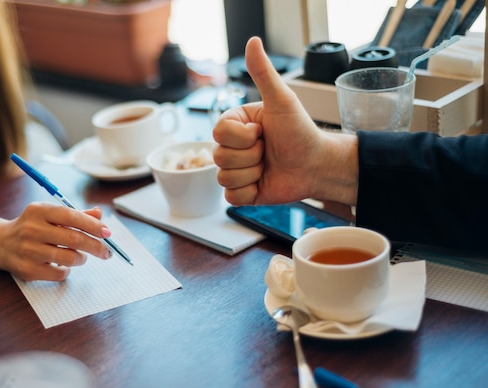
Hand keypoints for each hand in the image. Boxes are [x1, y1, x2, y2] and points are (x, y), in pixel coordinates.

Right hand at [0, 203, 111, 281]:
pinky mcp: (28, 270)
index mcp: (39, 211)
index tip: (108, 233)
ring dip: (82, 258)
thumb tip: (99, 214)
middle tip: (107, 252)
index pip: (71, 216)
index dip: (93, 225)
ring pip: (69, 257)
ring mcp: (28, 251)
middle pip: (74, 239)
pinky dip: (67, 270)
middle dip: (96, 246)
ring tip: (80, 256)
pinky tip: (62, 264)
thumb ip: (76, 215)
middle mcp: (32, 229)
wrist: (1, 243)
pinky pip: (60, 273)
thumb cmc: (33, 227)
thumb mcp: (50, 215)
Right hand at [213, 37, 355, 205]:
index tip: (262, 132)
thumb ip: (263, 73)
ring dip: (252, 173)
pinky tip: (263, 181)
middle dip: (250, 155)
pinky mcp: (242, 192)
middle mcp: (232, 147)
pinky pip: (231, 197)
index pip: (219, 132)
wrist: (317, 164)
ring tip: (268, 165)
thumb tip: (253, 42)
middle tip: (268, 150)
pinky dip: (249, 191)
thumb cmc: (301, 131)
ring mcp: (236, 170)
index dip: (243, 136)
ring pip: (224, 177)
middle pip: (219, 156)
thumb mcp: (282, 100)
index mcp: (236, 124)